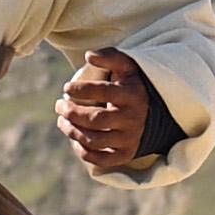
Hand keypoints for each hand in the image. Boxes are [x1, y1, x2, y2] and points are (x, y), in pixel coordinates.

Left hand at [57, 50, 161, 172]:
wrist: (155, 114)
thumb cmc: (133, 86)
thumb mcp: (128, 68)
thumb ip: (111, 56)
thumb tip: (88, 55)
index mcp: (132, 95)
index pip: (103, 92)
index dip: (81, 90)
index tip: (66, 88)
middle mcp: (133, 119)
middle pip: (95, 120)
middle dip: (72, 113)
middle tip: (59, 105)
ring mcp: (130, 139)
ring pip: (95, 140)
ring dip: (72, 131)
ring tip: (62, 121)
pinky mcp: (126, 155)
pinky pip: (101, 159)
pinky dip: (83, 151)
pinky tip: (75, 139)